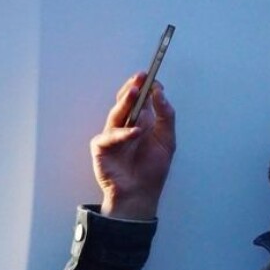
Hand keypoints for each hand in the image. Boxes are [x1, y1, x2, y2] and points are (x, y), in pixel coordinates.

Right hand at [91, 73, 175, 218]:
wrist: (141, 195)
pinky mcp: (102, 148)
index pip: (141, 97)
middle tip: (140, 77)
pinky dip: (123, 134)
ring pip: (116, 113)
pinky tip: (136, 132)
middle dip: (132, 87)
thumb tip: (160, 92)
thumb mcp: (167, 140)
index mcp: (141, 121)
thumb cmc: (152, 170)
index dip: (145, 85)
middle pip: (126, 101)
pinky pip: (110, 136)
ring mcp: (112, 135)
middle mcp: (125, 125)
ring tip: (135, 91)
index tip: (152, 75)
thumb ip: (166, 115)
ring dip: (126, 102)